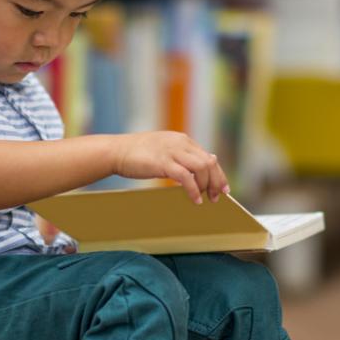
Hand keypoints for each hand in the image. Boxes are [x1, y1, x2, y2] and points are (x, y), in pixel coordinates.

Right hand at [112, 131, 230, 203]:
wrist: (117, 151)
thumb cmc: (139, 154)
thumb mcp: (166, 150)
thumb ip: (184, 156)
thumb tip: (206, 161)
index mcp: (183, 140)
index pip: (208, 157)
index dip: (219, 174)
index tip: (223, 189)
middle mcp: (181, 143)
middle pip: (209, 162)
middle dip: (216, 182)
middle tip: (216, 197)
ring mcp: (172, 151)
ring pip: (201, 168)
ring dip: (206, 186)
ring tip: (204, 198)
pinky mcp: (163, 162)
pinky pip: (186, 177)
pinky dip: (193, 190)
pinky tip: (194, 200)